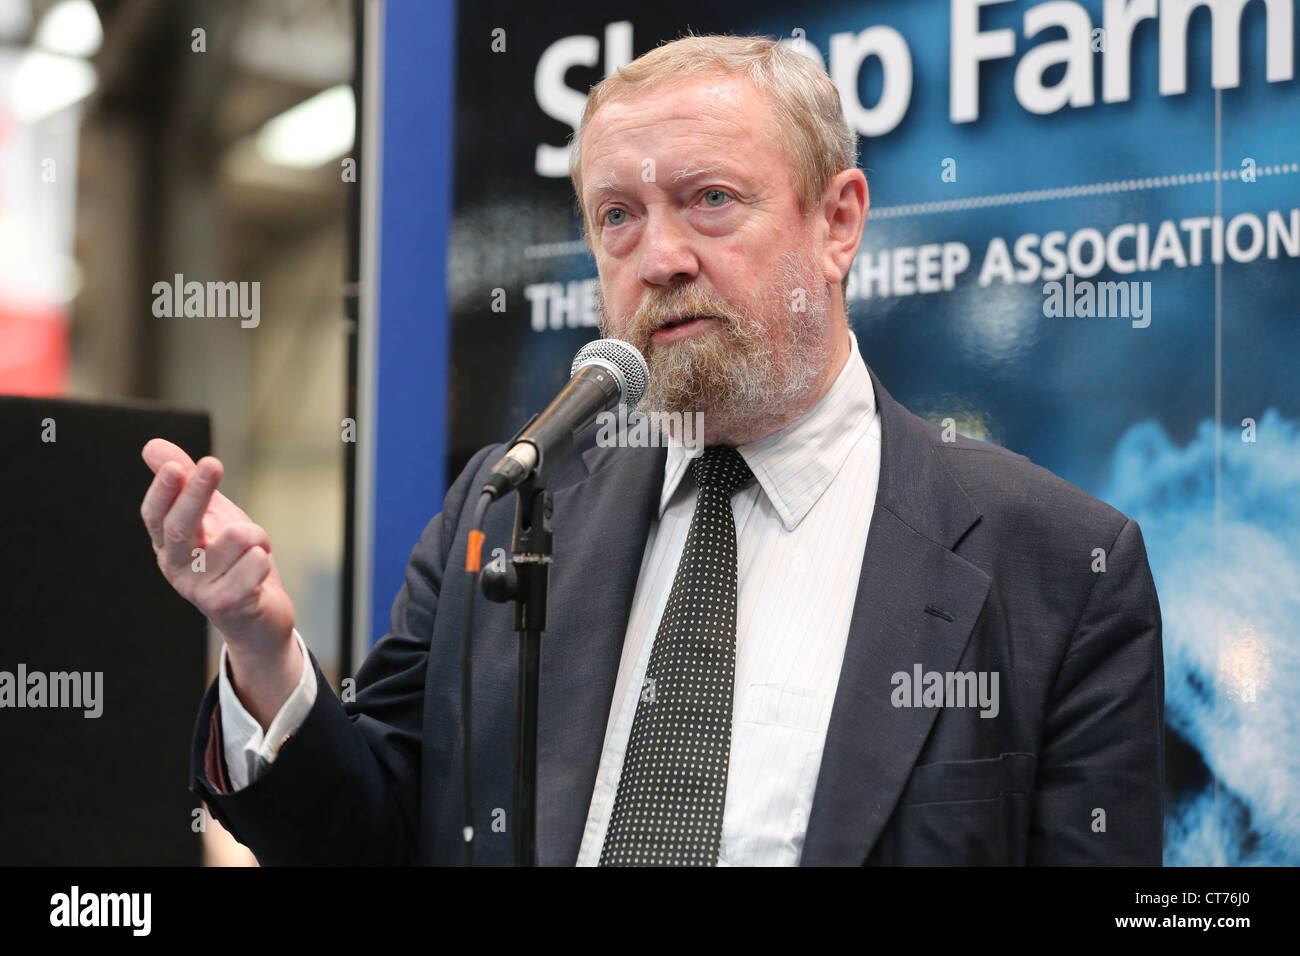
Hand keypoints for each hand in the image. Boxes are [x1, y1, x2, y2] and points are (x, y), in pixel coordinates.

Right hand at [140, 438, 299, 723]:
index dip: (163, 491)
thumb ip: (187, 483)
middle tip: (212, 463)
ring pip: (234, 539)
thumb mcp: (213, 517)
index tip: (174, 465)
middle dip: (196, 493)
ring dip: (254, 533)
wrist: (258, 620)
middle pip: (180, 527)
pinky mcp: (227, 605)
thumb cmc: (234, 563)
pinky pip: (254, 564)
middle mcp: (177, 568)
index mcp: (170, 545)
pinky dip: (264, 558)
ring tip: (256, 546)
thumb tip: (152, 445)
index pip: (155, 516)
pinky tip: (260, 570)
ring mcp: (200, 590)